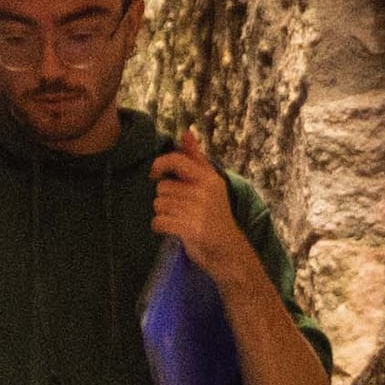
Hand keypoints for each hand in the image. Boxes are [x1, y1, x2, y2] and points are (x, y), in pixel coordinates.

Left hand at [148, 130, 265, 302]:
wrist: (230, 252)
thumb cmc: (216, 217)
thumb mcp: (211, 185)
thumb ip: (197, 159)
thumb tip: (186, 132)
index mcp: (210, 179)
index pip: (177, 161)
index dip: (160, 164)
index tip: (154, 173)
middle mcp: (205, 192)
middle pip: (162, 188)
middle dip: (164, 199)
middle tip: (179, 209)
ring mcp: (198, 211)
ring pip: (159, 205)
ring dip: (163, 214)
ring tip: (179, 220)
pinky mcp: (191, 229)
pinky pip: (159, 222)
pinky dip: (160, 227)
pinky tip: (172, 230)